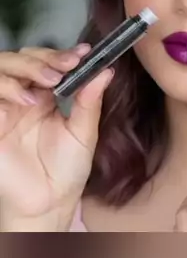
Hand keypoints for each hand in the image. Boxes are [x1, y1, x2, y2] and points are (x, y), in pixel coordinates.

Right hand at [0, 44, 112, 230]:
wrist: (49, 203)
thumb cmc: (66, 170)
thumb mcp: (84, 132)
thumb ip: (90, 101)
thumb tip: (106, 70)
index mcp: (46, 95)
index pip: (47, 61)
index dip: (62, 54)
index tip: (83, 53)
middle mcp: (24, 96)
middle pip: (22, 58)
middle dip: (44, 58)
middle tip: (64, 68)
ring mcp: (5, 108)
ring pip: (3, 68)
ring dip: (25, 68)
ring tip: (47, 83)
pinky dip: (7, 89)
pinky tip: (26, 99)